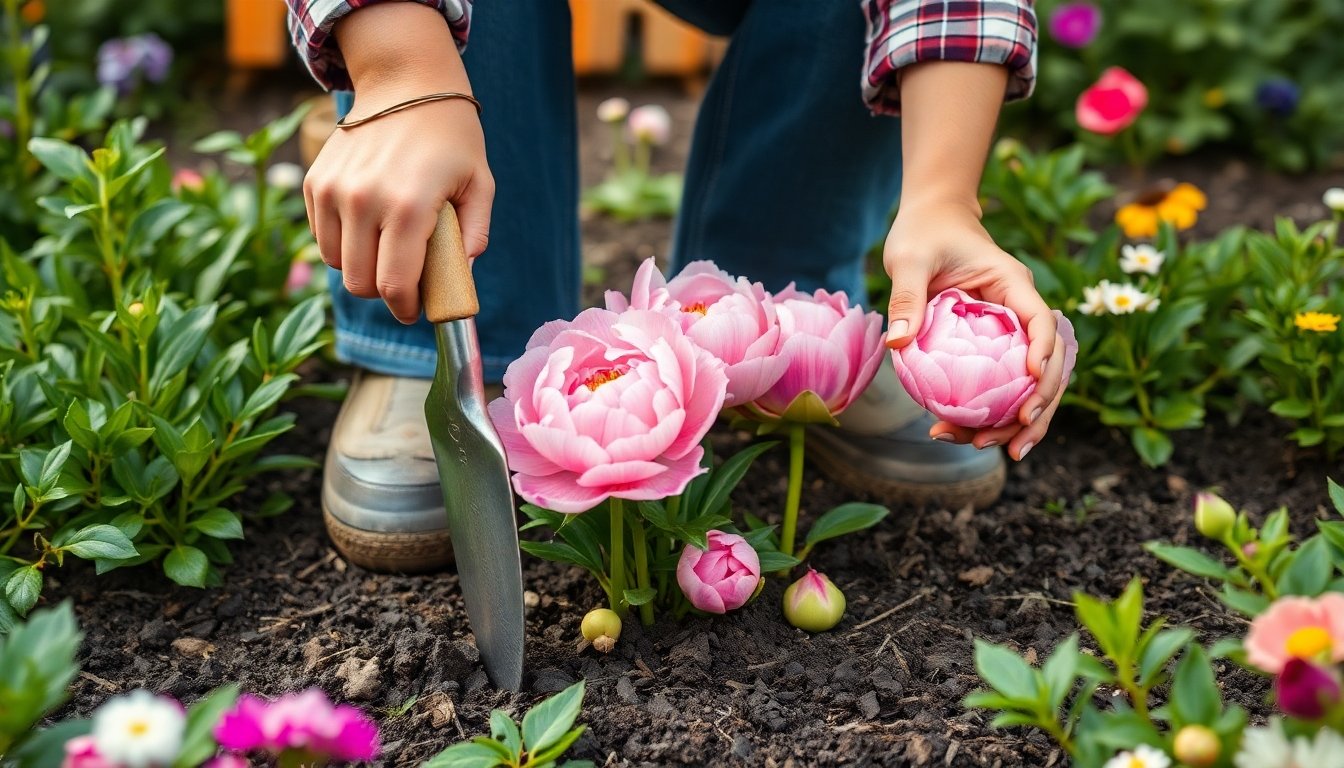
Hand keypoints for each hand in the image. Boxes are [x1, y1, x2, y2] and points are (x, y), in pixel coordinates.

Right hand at [302, 3, 492, 323]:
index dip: (405, 307)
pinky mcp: (315, 183)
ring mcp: (333, 191)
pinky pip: (323, 238)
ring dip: (363, 269)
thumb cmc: (451, 137)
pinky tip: (370, 229)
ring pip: (338, 265)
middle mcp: (363, 200)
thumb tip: (460, 279)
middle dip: (385, 293)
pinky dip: (344, 245)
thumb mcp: (480, 184)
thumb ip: (474, 236)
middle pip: (360, 283)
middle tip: (406, 282)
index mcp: (407, 205)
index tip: (415, 311)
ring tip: (389, 250)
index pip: (394, 284)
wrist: (404, 82)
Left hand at [882, 199, 1068, 459]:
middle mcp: (1020, 310)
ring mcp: (1010, 331)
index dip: (1043, 355)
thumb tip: (899, 344)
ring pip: (1029, 382)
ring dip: (1018, 420)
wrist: (930, 221)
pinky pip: (1003, 383)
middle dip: (1037, 407)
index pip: (1040, 322)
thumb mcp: (910, 260)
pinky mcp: (994, 346)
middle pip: (1046, 365)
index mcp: (1012, 285)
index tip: (1032, 385)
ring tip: (993, 449)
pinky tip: (968, 435)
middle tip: (1015, 443)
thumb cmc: (923, 233)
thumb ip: (907, 296)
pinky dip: (993, 411)